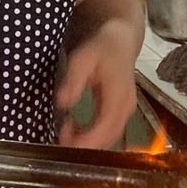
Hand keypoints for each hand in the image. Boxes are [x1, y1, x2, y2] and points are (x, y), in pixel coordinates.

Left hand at [56, 19, 139, 148]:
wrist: (120, 42)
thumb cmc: (101, 49)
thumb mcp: (81, 59)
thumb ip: (72, 80)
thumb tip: (61, 103)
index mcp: (118, 94)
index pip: (105, 126)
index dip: (87, 140)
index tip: (66, 142)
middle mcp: (126, 106)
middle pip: (109, 137)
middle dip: (84, 145)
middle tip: (60, 139)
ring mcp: (126, 111)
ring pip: (110, 137)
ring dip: (88, 142)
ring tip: (65, 133)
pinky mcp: (122, 113)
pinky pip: (109, 131)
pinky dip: (93, 136)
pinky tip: (76, 129)